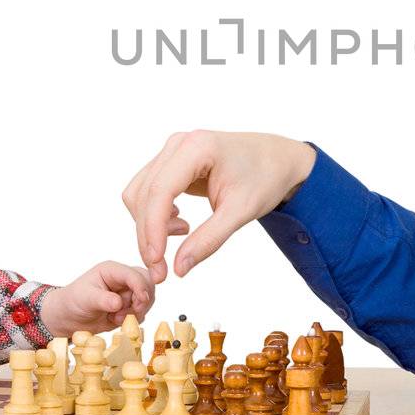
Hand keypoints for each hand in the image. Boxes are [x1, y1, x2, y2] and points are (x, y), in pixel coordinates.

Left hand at [43, 261, 154, 334]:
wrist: (69, 318)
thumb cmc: (73, 301)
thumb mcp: (85, 298)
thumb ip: (103, 299)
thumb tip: (118, 303)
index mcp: (113, 270)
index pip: (134, 274)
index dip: (141, 287)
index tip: (140, 301)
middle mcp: (123, 279)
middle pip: (147, 284)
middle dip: (142, 300)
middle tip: (125, 314)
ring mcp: (128, 293)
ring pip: (147, 299)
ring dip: (134, 312)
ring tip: (115, 318)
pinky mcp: (129, 307)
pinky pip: (141, 312)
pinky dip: (132, 319)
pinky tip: (115, 320)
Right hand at [122, 130, 316, 281]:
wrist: (275, 159)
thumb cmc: (264, 178)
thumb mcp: (241, 212)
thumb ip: (209, 240)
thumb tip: (178, 269)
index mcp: (197, 147)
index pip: (160, 190)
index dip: (152, 229)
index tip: (156, 261)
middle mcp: (178, 144)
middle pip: (144, 194)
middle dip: (148, 235)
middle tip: (161, 270)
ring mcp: (172, 151)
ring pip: (139, 193)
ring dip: (149, 225)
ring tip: (183, 236)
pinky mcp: (170, 162)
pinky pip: (147, 191)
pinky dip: (155, 214)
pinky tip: (180, 225)